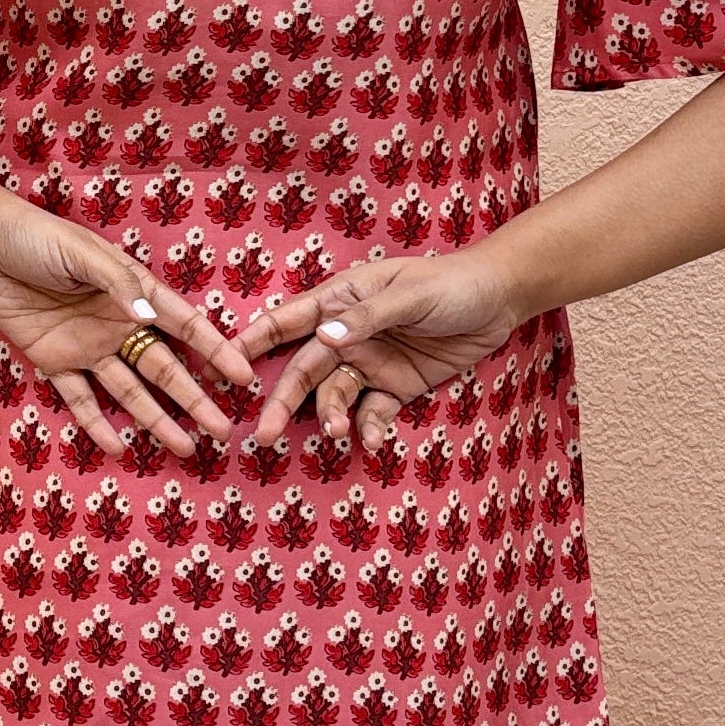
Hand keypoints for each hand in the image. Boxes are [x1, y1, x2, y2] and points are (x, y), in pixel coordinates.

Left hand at [0, 197, 257, 458]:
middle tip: (223, 430)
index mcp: (134, 292)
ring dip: (157, 419)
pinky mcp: (53, 362)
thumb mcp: (83, 253)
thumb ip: (118, 285)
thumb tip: (151, 320)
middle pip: (165, 368)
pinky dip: (97, 424)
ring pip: (130, 391)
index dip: (215, 351)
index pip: (185, 326)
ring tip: (185, 448)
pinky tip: (120, 447)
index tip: (244, 377)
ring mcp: (88, 347)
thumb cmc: (37, 237)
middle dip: (195, 400)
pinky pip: (80, 399)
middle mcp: (118, 324)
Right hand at [238, 241, 528, 450]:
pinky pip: (372, 413)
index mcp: (341, 301)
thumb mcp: (411, 295)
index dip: (252, 342)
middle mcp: (347, 335)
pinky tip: (374, 441)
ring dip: (330, 417)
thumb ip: (369, 317)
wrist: (501, 299)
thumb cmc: (451, 284)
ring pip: (334, 397)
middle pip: (303, 370)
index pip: (286, 321)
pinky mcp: (396, 388)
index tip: (224, 367)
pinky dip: (369, 429)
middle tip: (262, 435)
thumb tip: (325, 336)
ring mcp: (370, 363)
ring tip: (336, 434)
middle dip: (280, 402)